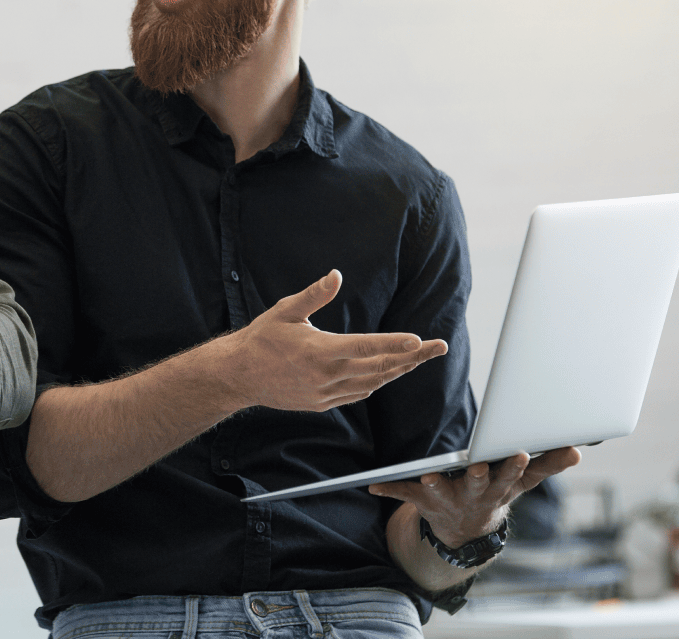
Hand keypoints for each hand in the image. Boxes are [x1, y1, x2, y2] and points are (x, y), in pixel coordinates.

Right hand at [212, 270, 447, 411]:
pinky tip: (389, 373)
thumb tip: (336, 275)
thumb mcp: (285, 310)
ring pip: (373, 383)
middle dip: (413, 357)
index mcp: (320, 351)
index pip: (367, 347)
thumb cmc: (262, 338)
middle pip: (380, 367)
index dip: (395, 343)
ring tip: (420, 357)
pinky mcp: (322, 403)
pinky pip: (357, 394)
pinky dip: (377, 382)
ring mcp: (326, 393)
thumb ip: (314, 294)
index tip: (419, 339)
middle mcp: (327, 375)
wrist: (238, 376)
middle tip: (439, 346)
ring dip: (399, 370)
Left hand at [369, 446, 581, 546]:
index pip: (511, 475)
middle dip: (479, 476)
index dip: (515, 464)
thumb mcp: (524, 481)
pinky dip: (389, 488)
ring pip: (441, 491)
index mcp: (499, 486)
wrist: (465, 530)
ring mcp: (449, 498)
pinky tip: (373, 484)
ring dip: (435, 485)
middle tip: (479, 466)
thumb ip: (549, 465)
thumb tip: (577, 450)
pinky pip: (404, 493)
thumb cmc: (496, 490)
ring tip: (429, 476)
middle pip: (478, 484)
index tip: (521, 451)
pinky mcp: (423, 499)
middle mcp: (474, 494)